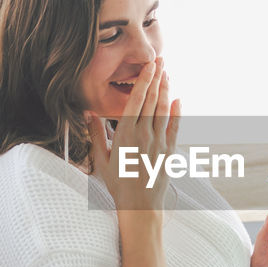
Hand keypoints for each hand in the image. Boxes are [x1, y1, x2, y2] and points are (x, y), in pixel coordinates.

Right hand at [82, 57, 181, 212]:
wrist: (139, 206)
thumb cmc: (117, 183)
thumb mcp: (100, 159)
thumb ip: (95, 133)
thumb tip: (88, 112)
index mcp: (125, 135)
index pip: (136, 100)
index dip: (144, 81)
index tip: (149, 66)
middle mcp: (144, 135)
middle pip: (152, 100)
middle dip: (157, 78)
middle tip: (160, 60)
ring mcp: (159, 143)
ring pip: (164, 110)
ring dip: (166, 90)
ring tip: (167, 73)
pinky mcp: (170, 152)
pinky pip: (175, 127)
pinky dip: (177, 112)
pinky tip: (178, 99)